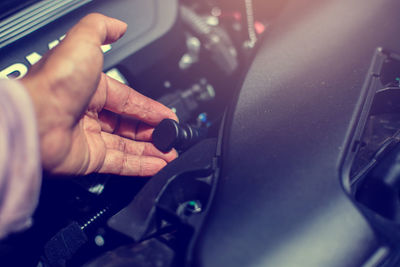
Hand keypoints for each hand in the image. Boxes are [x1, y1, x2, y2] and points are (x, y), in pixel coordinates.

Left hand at [21, 13, 177, 175]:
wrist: (35, 119)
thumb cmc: (55, 82)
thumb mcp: (83, 42)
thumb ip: (101, 29)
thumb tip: (118, 26)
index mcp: (90, 87)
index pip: (129, 99)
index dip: (151, 108)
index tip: (168, 116)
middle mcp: (89, 113)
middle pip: (129, 124)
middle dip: (153, 131)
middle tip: (171, 136)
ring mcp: (89, 137)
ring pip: (127, 145)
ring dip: (151, 149)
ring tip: (171, 152)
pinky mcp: (88, 159)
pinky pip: (120, 163)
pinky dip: (141, 166)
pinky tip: (158, 165)